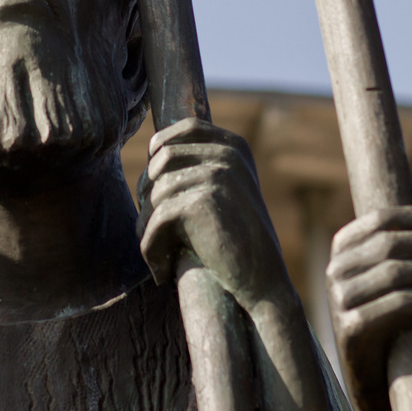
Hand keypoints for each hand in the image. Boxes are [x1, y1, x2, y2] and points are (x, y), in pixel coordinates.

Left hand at [137, 117, 287, 312]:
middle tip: (151, 228)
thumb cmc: (237, 241)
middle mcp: (228, 154)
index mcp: (236, 147)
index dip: (161, 146)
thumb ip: (199, 167)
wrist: (264, 282)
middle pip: (162, 159)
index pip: (187, 128)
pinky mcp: (202, 201)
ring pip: (155, 192)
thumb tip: (151, 148)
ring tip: (159, 252)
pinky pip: (156, 220)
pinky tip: (162, 271)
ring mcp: (217, 175)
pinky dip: (151, 248)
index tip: (151, 179)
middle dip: (147, 194)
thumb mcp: (225, 192)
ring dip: (148, 228)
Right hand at [326, 176, 411, 410]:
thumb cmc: (397, 316)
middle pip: (392, 245)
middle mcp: (334, 270)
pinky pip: (397, 306)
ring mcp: (338, 300)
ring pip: (397, 274)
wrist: (379, 380)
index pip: (385, 218)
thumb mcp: (407, 268)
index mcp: (342, 248)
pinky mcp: (351, 330)